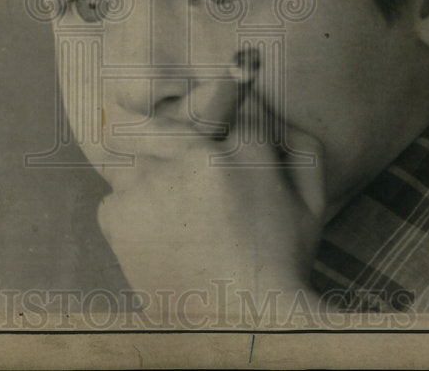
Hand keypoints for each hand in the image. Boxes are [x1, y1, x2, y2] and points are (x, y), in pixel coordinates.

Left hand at [90, 78, 326, 324]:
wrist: (236, 327)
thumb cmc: (281, 266)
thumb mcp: (310, 204)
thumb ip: (299, 146)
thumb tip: (267, 108)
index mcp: (246, 151)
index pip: (224, 101)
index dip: (218, 113)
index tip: (214, 132)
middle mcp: (194, 157)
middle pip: (163, 116)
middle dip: (161, 129)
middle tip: (169, 158)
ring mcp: (152, 182)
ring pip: (136, 156)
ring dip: (149, 176)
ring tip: (172, 216)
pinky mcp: (118, 212)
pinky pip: (118, 196)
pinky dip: (134, 214)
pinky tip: (161, 243)